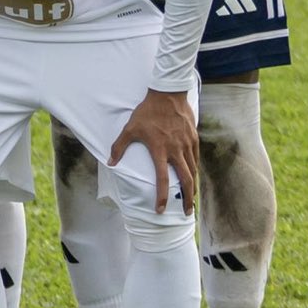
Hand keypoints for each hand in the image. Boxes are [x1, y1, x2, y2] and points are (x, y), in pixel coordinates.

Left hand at [110, 88, 198, 215]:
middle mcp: (176, 150)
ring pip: (193, 170)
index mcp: (160, 150)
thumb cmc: (147, 112)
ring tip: (190, 197)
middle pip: (186, 180)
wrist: (168, 94)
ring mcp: (187, 144)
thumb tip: (111, 163)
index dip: (161, 197)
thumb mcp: (129, 128)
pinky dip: (195, 169)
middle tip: (185, 212)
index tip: (160, 210)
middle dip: (186, 199)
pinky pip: (196, 158)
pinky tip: (193, 175)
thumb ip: (119, 147)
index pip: (162, 180)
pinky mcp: (194, 138)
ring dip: (192, 186)